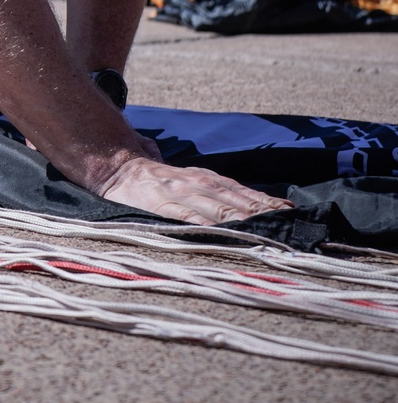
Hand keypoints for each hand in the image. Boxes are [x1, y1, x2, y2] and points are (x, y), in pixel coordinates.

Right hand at [98, 155, 292, 225]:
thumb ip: (204, 185)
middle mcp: (195, 183)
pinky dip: (212, 227)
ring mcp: (180, 194)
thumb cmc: (150, 178)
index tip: (289, 212)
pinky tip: (228, 235)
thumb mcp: (182, 177)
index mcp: (202, 177)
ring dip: (246, 221)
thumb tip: (240, 198)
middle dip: (263, 213)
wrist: (113, 167)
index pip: (240, 191)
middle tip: (289, 225)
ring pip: (219, 209)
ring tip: (269, 231)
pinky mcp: (163, 207)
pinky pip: (191, 219)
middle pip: (236, 200)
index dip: (265, 202)